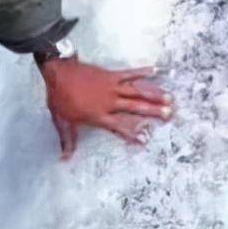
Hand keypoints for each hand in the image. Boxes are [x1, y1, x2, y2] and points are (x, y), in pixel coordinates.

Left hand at [37, 58, 172, 158]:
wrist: (58, 72)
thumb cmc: (59, 97)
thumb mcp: (61, 121)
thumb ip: (67, 140)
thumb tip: (65, 158)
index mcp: (98, 115)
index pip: (120, 127)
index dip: (133, 134)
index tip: (146, 140)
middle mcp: (109, 102)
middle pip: (135, 108)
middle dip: (153, 111)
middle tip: (169, 114)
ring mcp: (111, 87)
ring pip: (136, 91)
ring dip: (153, 94)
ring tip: (169, 98)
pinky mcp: (110, 75)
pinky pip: (129, 73)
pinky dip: (141, 71)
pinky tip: (154, 70)